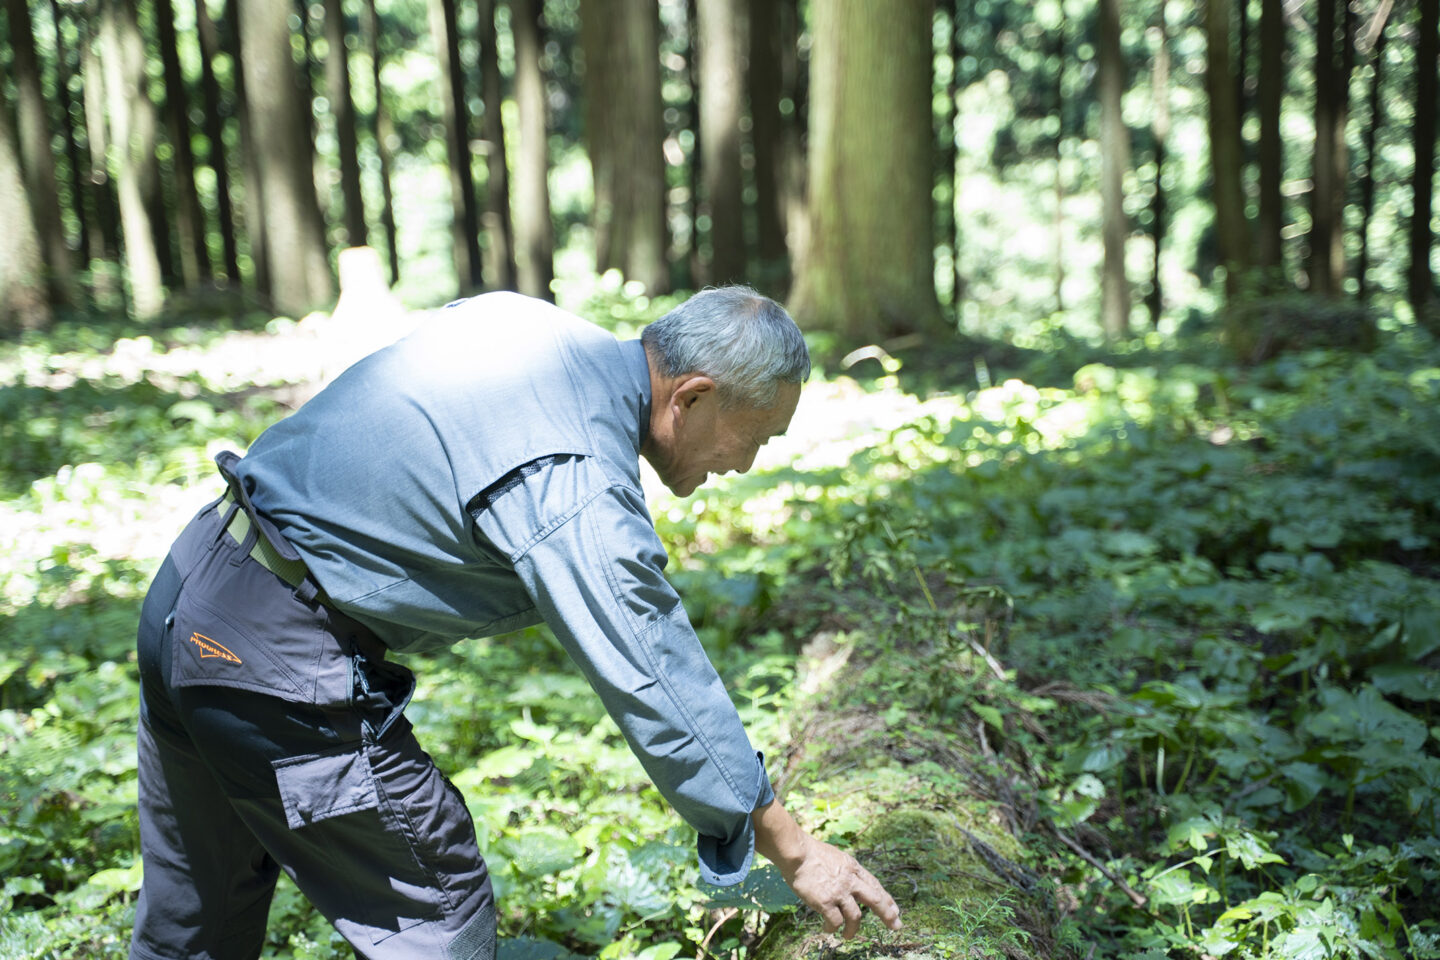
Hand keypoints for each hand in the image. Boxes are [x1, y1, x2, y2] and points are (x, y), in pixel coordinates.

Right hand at [753, 800, 901, 939]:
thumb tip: (850, 881)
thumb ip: (845, 870)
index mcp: (853, 868)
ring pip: (856, 917)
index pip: (875, 885)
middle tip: (895, 926)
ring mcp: (839, 892)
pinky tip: (828, 928)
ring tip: (848, 936)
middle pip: (875, 900)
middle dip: (887, 914)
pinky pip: (835, 921)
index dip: (886, 899)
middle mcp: (850, 880)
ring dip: (853, 930)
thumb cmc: (811, 853)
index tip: (895, 910)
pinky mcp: (826, 902)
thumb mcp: (836, 857)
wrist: (797, 853)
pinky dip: (833, 928)